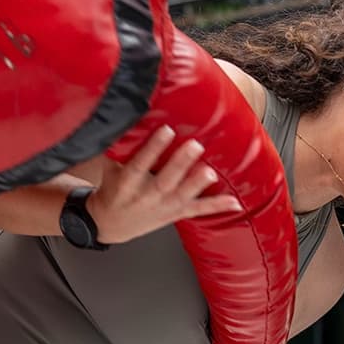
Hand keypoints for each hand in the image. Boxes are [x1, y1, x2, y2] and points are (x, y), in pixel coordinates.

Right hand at [86, 126, 239, 244]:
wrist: (110, 225)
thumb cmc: (113, 190)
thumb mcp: (109, 168)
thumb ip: (118, 148)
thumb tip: (124, 118)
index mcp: (127, 183)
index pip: (139, 164)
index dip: (153, 148)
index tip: (166, 129)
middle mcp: (146, 196)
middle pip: (164, 181)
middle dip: (180, 164)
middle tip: (195, 145)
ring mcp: (163, 207)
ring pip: (182, 196)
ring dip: (198, 184)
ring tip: (212, 172)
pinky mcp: (175, 214)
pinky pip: (197, 211)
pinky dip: (216, 206)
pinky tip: (234, 202)